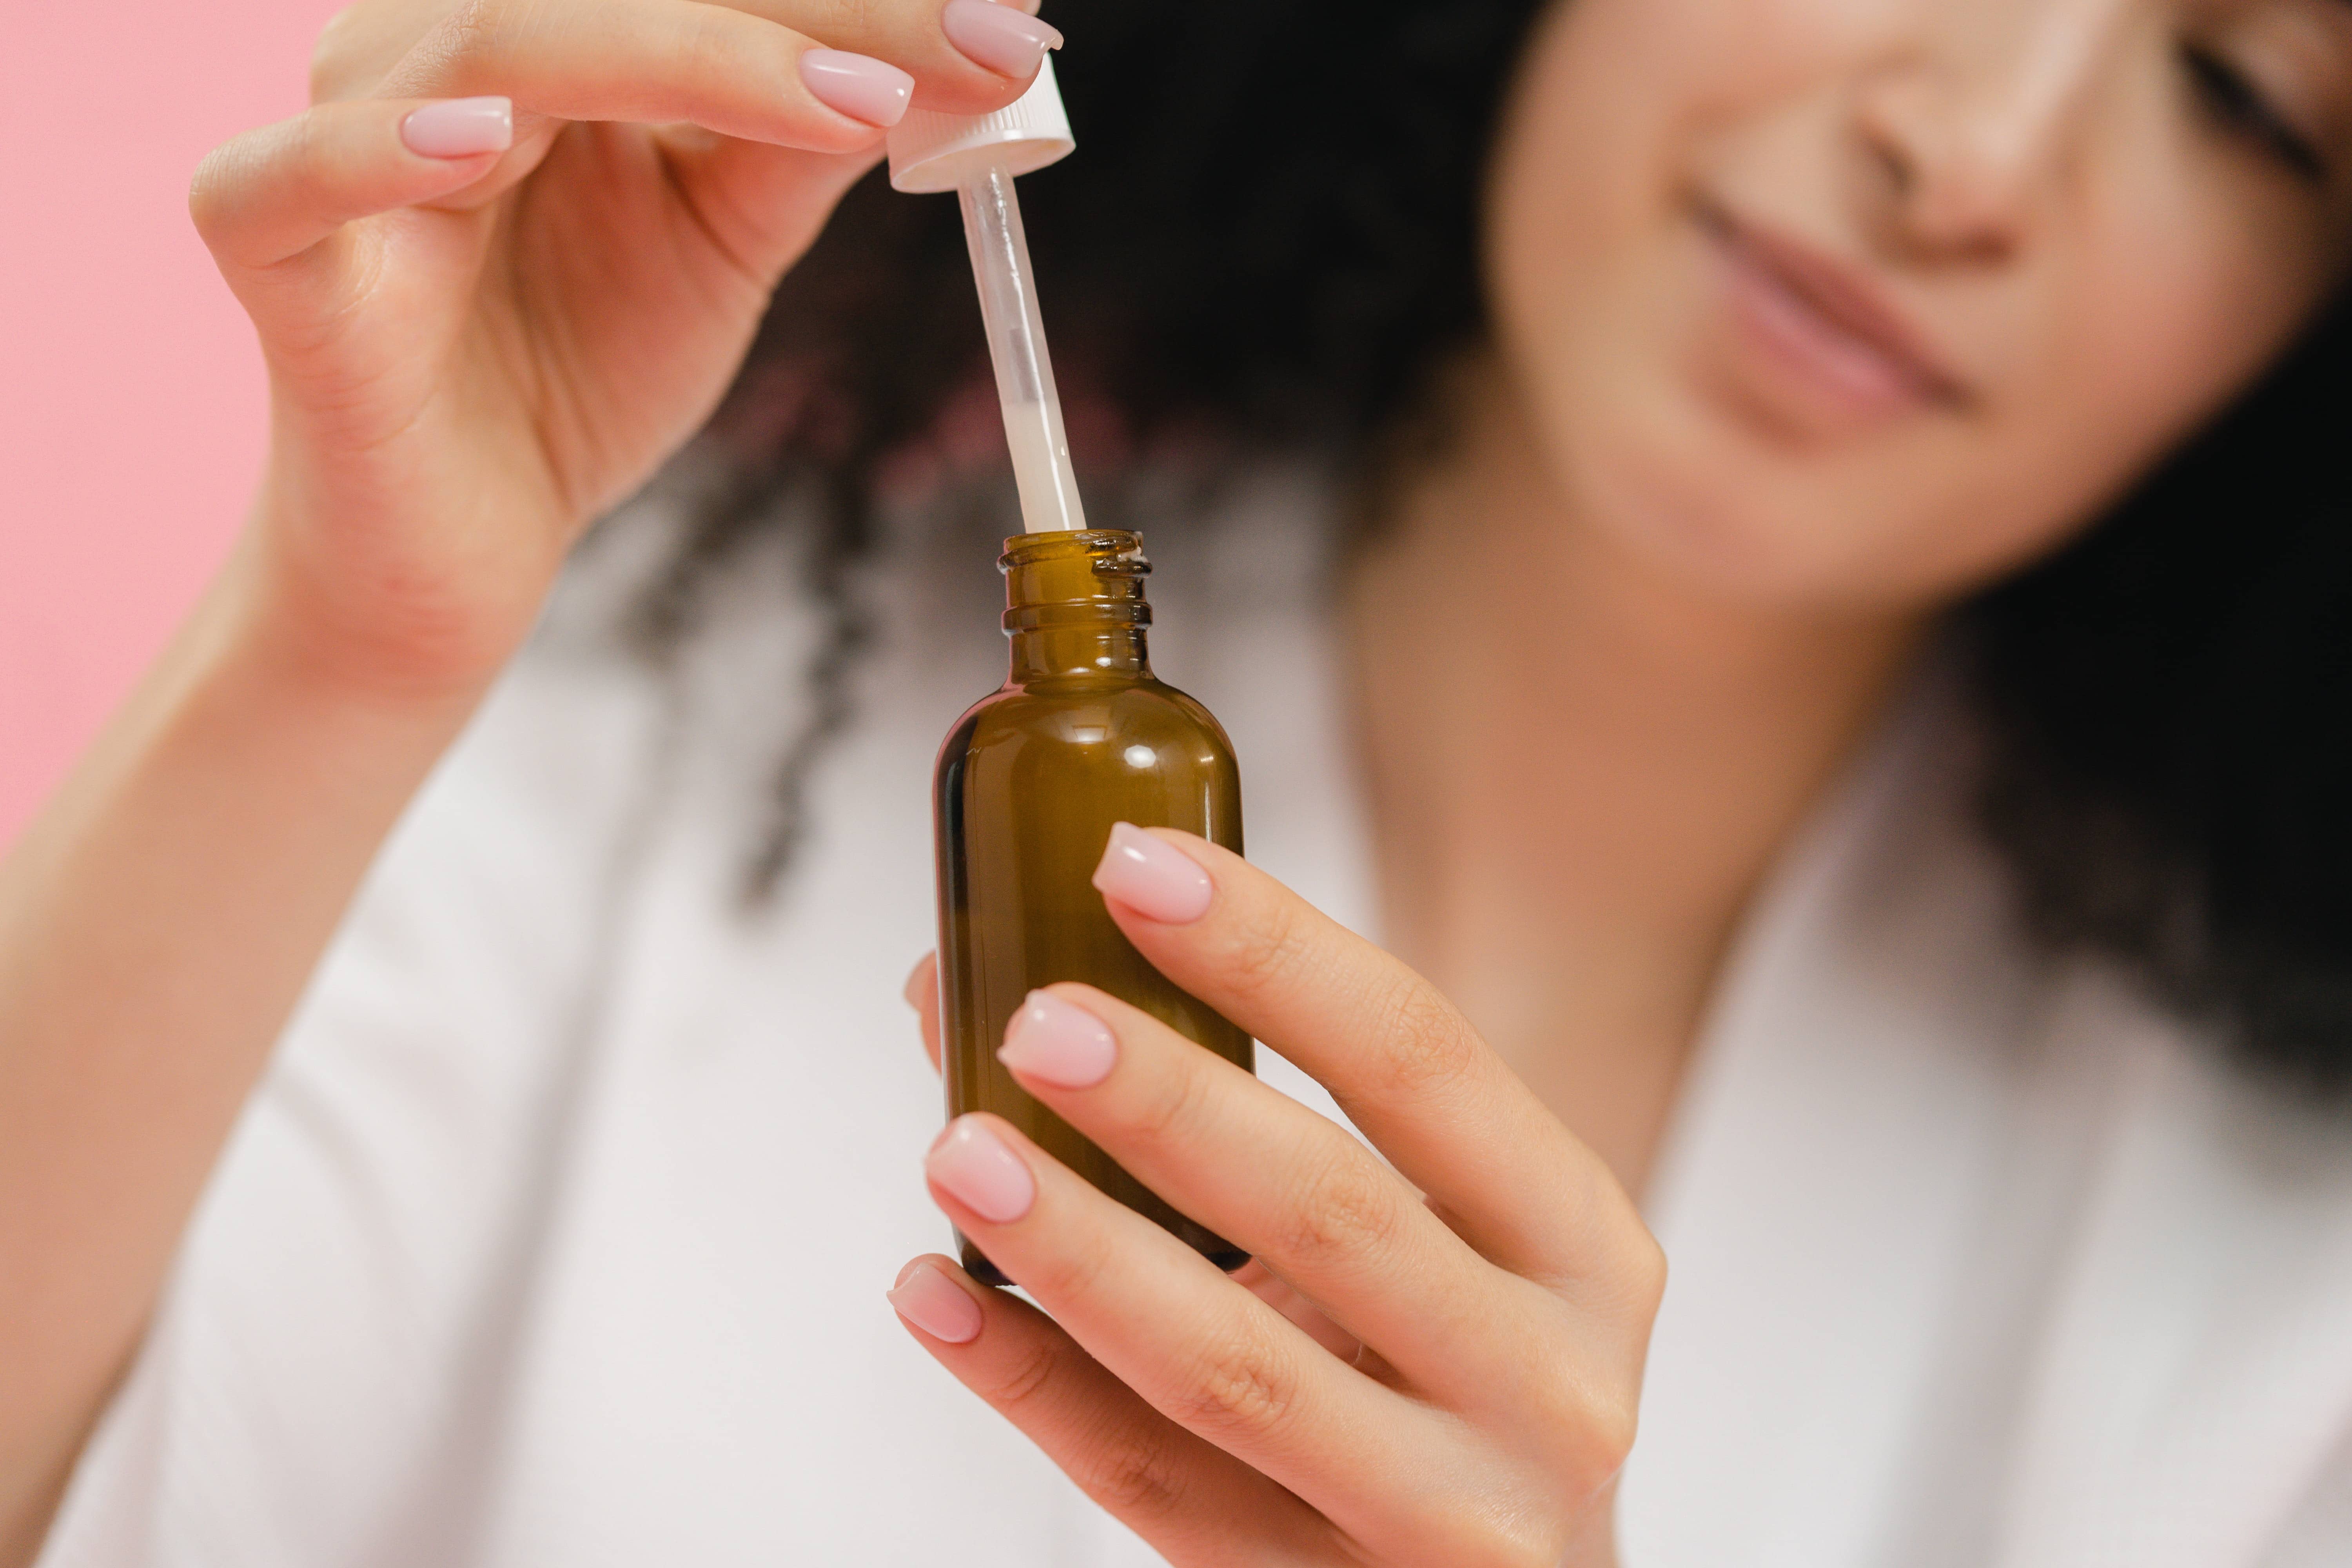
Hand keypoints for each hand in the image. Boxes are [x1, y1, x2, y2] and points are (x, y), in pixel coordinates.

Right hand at [189, 0, 1059, 693]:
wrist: (465, 549)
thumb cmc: (578, 374)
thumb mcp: (724, 246)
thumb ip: (803, 146)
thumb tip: (942, 56)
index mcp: (550, 34)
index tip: (1012, 24)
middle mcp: (439, 50)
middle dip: (814, 9)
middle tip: (979, 48)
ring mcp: (347, 139)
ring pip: (498, 40)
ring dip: (680, 54)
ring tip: (839, 103)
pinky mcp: (273, 251)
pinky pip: (293, 177)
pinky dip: (379, 151)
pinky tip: (481, 139)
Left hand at [895, 829, 1663, 1565]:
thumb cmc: (1452, 1366)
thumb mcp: (1429, 1235)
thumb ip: (1254, 1115)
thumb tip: (982, 984)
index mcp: (1578, 1244)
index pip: (1421, 1057)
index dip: (1274, 952)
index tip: (1133, 861)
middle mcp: (1547, 1380)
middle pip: (1335, 1211)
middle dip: (1170, 1105)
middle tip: (1033, 1018)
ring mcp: (1452, 1515)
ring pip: (1235, 1369)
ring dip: (1081, 1248)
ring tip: (960, 1149)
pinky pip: (1154, 1490)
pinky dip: (1034, 1387)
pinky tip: (942, 1299)